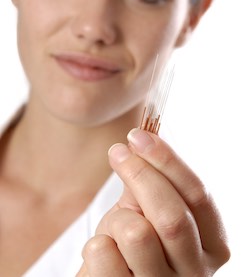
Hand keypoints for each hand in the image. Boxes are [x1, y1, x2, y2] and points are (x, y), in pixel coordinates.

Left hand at [76, 128, 229, 275]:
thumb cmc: (130, 243)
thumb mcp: (146, 210)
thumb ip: (150, 181)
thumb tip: (141, 141)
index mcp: (211, 244)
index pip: (197, 195)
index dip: (167, 160)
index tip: (139, 136)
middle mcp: (195, 273)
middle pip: (172, 215)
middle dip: (140, 174)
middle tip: (118, 151)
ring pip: (137, 234)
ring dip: (117, 219)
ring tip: (116, 226)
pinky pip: (104, 255)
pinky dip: (97, 244)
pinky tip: (105, 250)